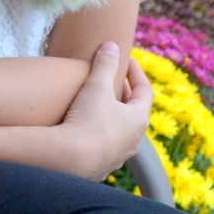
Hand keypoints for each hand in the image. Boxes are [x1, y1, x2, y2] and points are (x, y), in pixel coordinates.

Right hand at [60, 43, 152, 178]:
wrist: (69, 160)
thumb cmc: (88, 120)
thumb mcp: (96, 86)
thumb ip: (105, 64)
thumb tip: (111, 46)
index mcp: (138, 119)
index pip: (145, 91)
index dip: (136, 72)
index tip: (126, 60)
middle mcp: (134, 140)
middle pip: (134, 112)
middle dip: (124, 94)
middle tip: (111, 80)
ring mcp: (119, 156)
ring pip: (121, 131)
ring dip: (113, 116)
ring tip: (98, 105)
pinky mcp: (102, 167)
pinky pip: (105, 146)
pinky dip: (100, 134)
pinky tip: (86, 130)